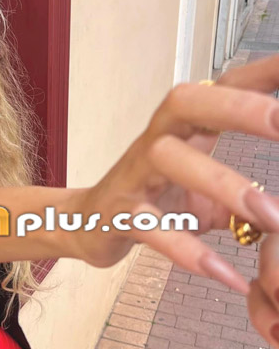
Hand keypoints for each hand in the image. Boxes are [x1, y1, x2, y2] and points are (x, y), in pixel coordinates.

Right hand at [78, 54, 278, 348]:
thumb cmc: (153, 200)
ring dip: (222, 183)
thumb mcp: (204, 194)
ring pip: (169, 161)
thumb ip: (246, 196)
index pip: (222, 87)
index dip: (261, 73)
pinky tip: (227, 276)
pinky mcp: (117, 215)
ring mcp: (133, 175)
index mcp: (182, 128)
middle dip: (237, 106)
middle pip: (186, 103)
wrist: (88, 226)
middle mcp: (156, 141)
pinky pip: (152, 229)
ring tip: (270, 216)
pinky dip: (189, 252)